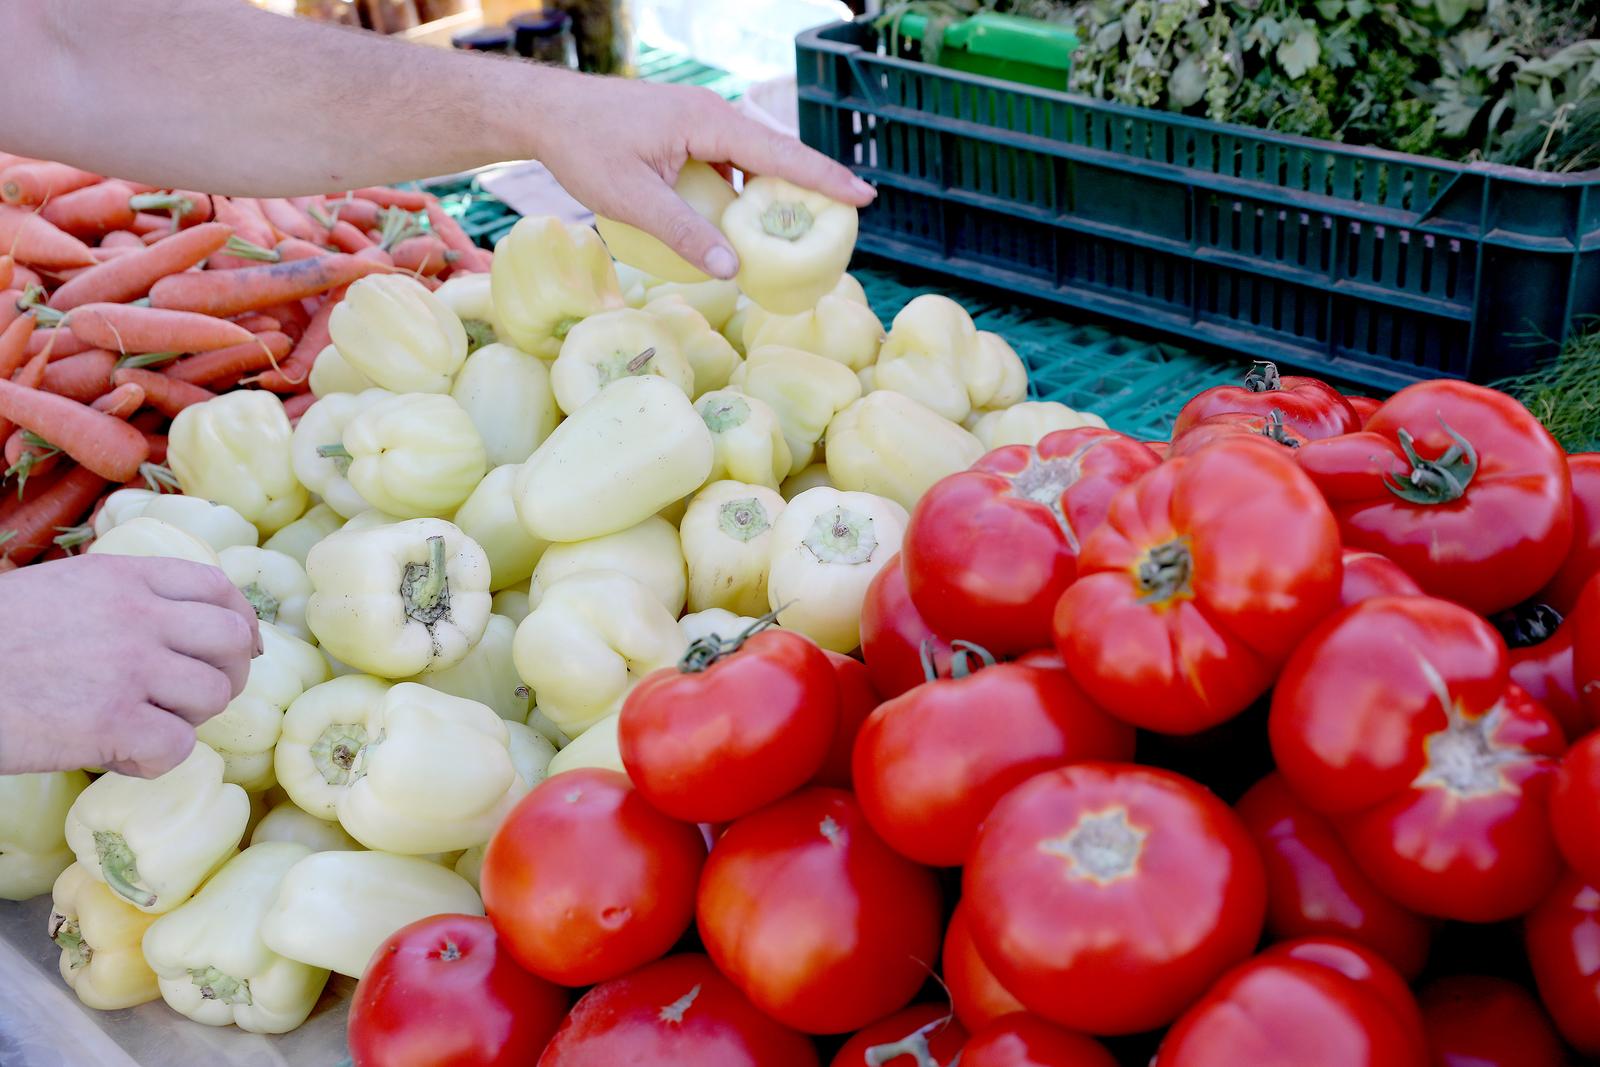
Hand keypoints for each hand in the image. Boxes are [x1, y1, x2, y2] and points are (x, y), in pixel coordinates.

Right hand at [0, 554, 260, 778]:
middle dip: (226, 673)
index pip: (219, 589)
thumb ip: (120, 599)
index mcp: (124, 578)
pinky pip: (177, 748)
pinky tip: (117, 755)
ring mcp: (130, 668)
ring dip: (187, 719)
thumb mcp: (60, 591)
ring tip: (142, 724)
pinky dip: (154, 760)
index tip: (238, 648)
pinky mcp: (112, 724)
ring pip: (213, 696)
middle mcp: (138, 616)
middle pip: (231, 641)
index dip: (239, 623)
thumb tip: (182, 622)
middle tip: (193, 696)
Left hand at [529, 72, 874, 278]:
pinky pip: (730, 161)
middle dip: (812, 184)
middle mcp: (711, 115)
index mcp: (707, 121)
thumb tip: (732, 271)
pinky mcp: (685, 133)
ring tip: (804, 226)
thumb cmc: (583, 147)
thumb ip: (683, 234)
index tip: (864, 196)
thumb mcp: (631, 199)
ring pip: (753, 158)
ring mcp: (699, 122)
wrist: (546, 114)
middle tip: (848, 216)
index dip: (824, 177)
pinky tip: (747, 218)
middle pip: (776, 152)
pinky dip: (746, 187)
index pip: (779, 152)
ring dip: (777, 189)